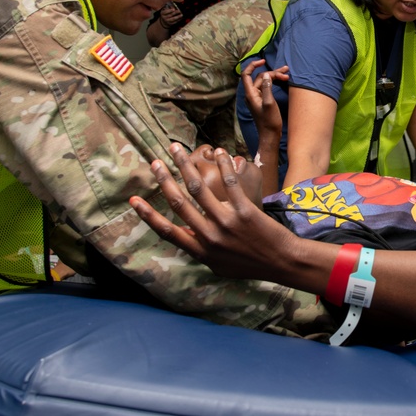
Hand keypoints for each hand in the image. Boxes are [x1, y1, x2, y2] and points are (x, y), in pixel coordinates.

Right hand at [129, 143, 299, 281]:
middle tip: (155, 162)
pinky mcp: (244, 211)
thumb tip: (186, 237)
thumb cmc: (251, 265)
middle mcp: (210, 237)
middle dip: (164, 180)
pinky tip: (217, 153)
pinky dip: (222, 165)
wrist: (282, 263)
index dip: (148, 215)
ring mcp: (226, 223)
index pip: (167, 231)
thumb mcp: (220, 266)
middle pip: (179, 203)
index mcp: (201, 252)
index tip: (133, 200)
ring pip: (198, 189)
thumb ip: (201, 252)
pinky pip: (229, 184)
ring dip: (184, 166)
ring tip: (176, 149)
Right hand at [159, 3, 183, 27]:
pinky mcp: (170, 24)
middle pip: (170, 15)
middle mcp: (164, 18)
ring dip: (177, 17)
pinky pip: (175, 22)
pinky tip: (181, 17)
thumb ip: (169, 7)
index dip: (169, 10)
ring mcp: (167, 21)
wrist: (164, 21)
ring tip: (181, 15)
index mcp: (162, 13)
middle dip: (175, 13)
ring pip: (173, 19)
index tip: (174, 9)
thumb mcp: (165, 9)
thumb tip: (174, 6)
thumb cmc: (166, 13)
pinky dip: (178, 20)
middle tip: (179, 11)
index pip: (165, 12)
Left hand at [241, 59, 287, 138]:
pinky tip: (282, 81)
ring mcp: (257, 98)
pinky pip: (267, 88)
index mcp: (250, 94)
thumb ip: (267, 88)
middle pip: (259, 77)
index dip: (253, 65)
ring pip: (264, 82)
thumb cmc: (269, 121)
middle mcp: (252, 94)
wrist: (270, 135)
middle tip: (286, 72)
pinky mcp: (262, 101)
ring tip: (287, 74)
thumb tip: (266, 74)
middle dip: (272, 73)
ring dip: (275, 77)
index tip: (263, 61)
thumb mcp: (269, 103)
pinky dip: (274, 83)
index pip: (246, 75)